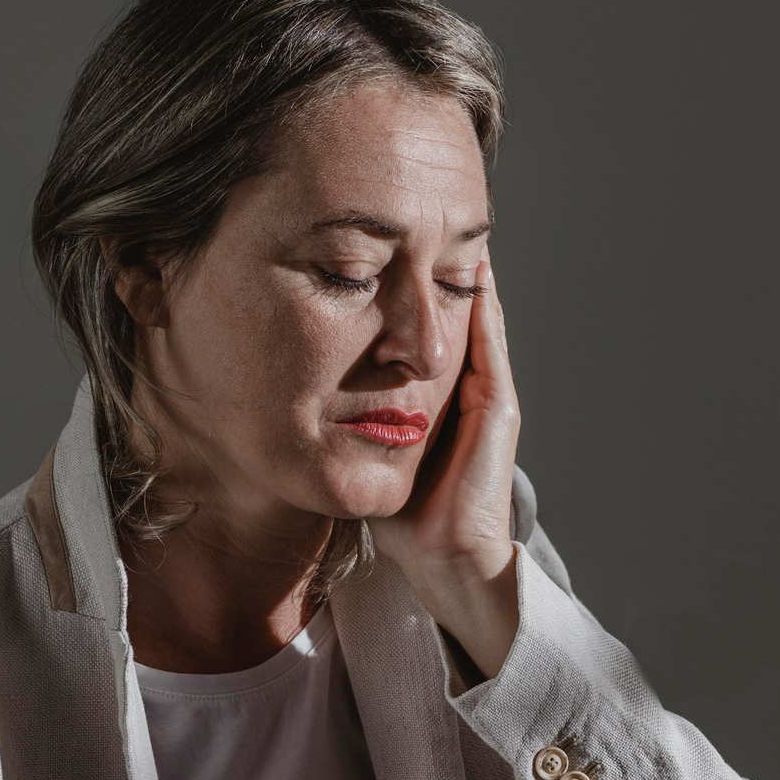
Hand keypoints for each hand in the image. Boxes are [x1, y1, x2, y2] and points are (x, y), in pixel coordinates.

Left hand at [370, 257, 522, 678]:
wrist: (443, 559)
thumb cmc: (401, 517)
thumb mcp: (361, 452)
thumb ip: (338, 421)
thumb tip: (281, 393)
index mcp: (431, 396)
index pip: (417, 327)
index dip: (401, 288)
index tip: (377, 249)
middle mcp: (463, 386)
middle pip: (448, 311)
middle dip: (430, 268)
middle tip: (416, 220)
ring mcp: (485, 392)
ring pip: (473, 317)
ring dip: (459, 274)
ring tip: (448, 227)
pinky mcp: (498, 405)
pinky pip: (490, 342)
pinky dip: (482, 305)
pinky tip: (470, 271)